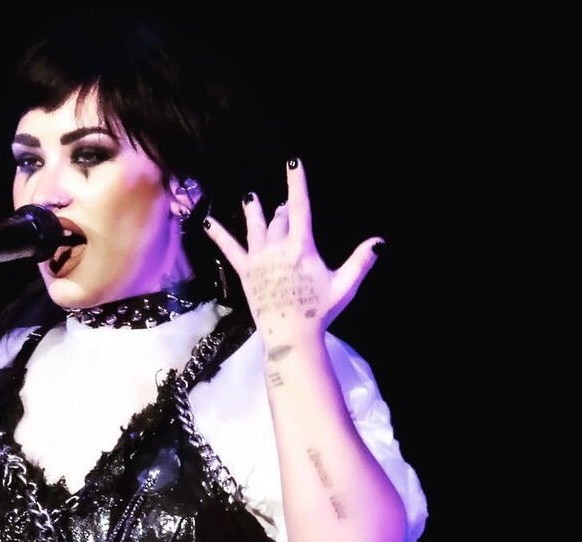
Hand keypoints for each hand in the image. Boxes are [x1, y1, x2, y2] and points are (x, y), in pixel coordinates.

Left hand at [202, 158, 381, 335]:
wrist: (291, 336)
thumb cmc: (319, 312)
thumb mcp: (344, 286)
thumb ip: (361, 261)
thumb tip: (380, 242)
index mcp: (301, 247)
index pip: (300, 207)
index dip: (296, 182)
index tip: (293, 161)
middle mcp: (277, 248)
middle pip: (279, 219)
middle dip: (284, 211)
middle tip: (286, 208)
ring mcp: (258, 259)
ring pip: (255, 227)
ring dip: (254, 212)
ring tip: (251, 198)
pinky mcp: (245, 272)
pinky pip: (229, 249)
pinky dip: (218, 234)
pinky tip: (206, 222)